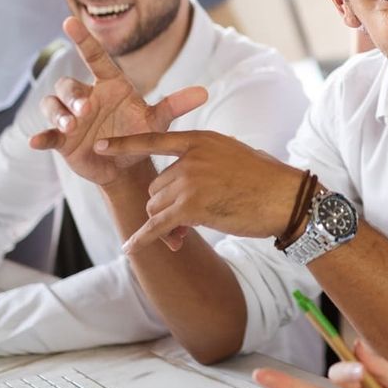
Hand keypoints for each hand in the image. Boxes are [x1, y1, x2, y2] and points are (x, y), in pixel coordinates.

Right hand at [28, 17, 207, 187]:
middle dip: (74, 95)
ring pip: (54, 104)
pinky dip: (41, 136)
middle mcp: (86, 96)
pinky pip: (47, 134)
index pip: (95, 57)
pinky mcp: (62, 140)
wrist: (127, 165)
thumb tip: (203, 93)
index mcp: (109, 85)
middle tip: (86, 109)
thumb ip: (175, 105)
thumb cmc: (140, 134)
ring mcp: (71, 117)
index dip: (83, 39)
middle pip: (69, 84)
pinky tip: (36, 142)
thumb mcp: (158, 122)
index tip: (70, 21)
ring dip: (59, 113)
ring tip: (70, 126)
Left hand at [97, 131, 303, 251]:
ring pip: (157, 207)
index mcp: (200, 139)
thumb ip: (205, 160)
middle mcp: (190, 158)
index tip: (101, 146)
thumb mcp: (233, 155)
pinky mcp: (191, 208)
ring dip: (167, 222)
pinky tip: (130, 248)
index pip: (154, 139)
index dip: (125, 144)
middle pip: (156, 186)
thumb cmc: (267, 180)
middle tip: (184, 222)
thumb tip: (184, 178)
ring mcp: (189, 181)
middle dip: (165, 205)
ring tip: (187, 231)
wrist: (286, 198)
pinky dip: (143, 239)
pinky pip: (157, 226)